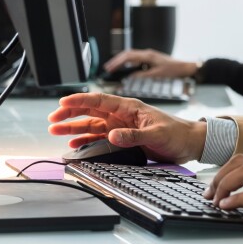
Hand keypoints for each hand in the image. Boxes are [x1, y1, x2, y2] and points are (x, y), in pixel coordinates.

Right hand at [48, 92, 206, 163]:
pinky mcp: (124, 138)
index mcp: (130, 108)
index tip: (63, 102)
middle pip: (91, 111)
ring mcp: (122, 127)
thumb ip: (134, 135)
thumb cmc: (177, 133)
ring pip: (92, 125)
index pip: (100, 100)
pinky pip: (99, 138)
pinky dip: (85, 140)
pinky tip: (74, 144)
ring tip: (56, 130)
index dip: (80, 100)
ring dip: (74, 128)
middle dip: (70, 113)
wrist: (189, 143)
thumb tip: (112, 135)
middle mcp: (123, 115)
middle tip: (53, 118)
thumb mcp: (157, 134)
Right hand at [104, 49, 197, 78]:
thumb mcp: (157, 74)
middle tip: (107, 68)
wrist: (186, 67)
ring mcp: (148, 56)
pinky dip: (128, 63)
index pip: (128, 56)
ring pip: (131, 56)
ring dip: (121, 61)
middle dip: (116, 61)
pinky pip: (136, 59)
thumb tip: (130, 77)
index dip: (117, 62)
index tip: (109, 68)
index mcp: (147, 56)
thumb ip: (143, 75)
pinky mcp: (150, 59)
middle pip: (127, 54)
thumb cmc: (174, 70)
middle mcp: (147, 54)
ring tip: (113, 68)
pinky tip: (125, 69)